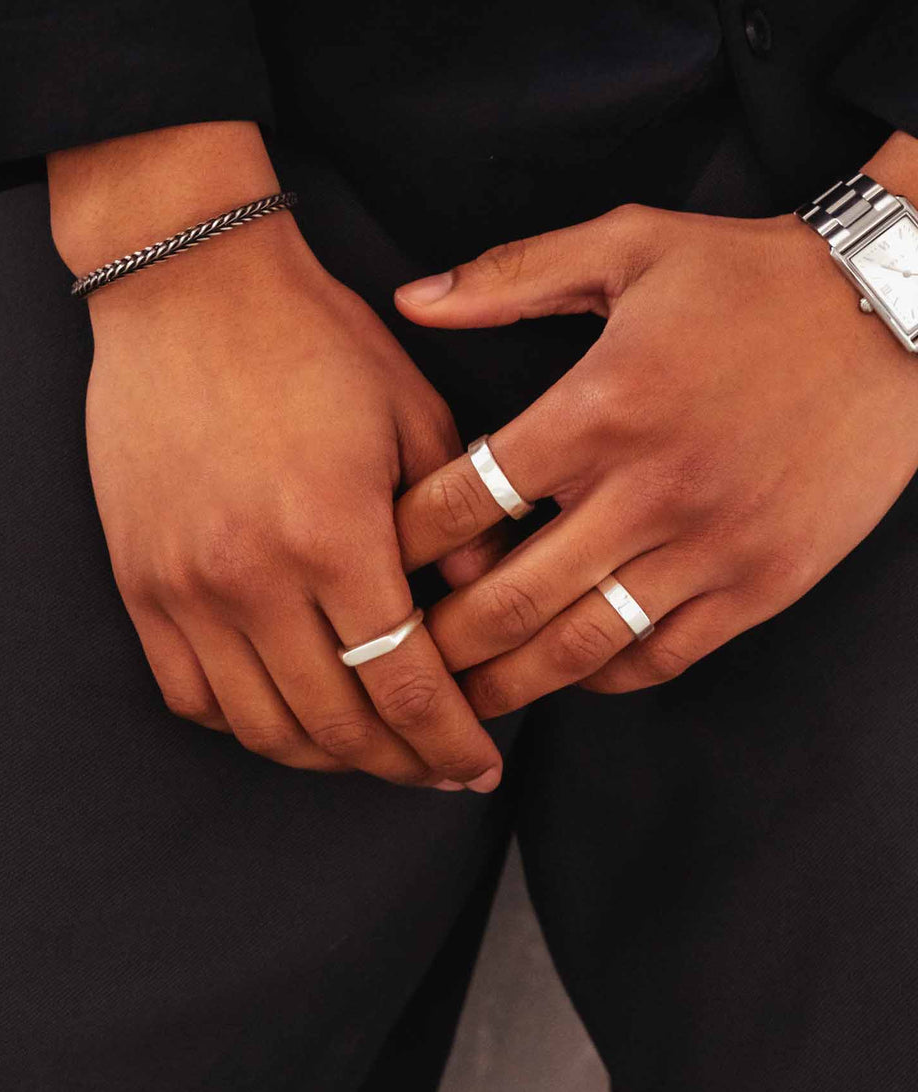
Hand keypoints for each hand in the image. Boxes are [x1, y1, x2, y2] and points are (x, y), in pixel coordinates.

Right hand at [49, 124, 502, 790]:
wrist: (186, 286)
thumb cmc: (311, 339)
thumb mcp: (414, 412)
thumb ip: (458, 520)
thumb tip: (487, 598)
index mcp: (333, 535)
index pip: (403, 687)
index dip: (447, 744)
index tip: (478, 768)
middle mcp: (252, 578)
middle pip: (335, 727)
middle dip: (399, 766)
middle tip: (436, 770)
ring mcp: (184, 588)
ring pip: (261, 727)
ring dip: (326, 759)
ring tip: (370, 752)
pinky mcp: (139, 583)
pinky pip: (189, 695)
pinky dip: (244, 724)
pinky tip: (287, 714)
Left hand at [393, 155, 917, 715]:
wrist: (899, 310)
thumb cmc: (754, 278)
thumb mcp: (630, 245)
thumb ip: (511, 276)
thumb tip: (409, 298)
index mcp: (600, 408)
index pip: (468, 498)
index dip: (405, 541)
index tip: (371, 562)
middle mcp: (648, 490)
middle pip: (510, 597)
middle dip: (439, 642)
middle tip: (395, 662)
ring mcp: (709, 548)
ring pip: (582, 646)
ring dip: (510, 682)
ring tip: (461, 701)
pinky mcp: (761, 585)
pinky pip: (664, 656)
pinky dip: (605, 676)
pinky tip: (568, 674)